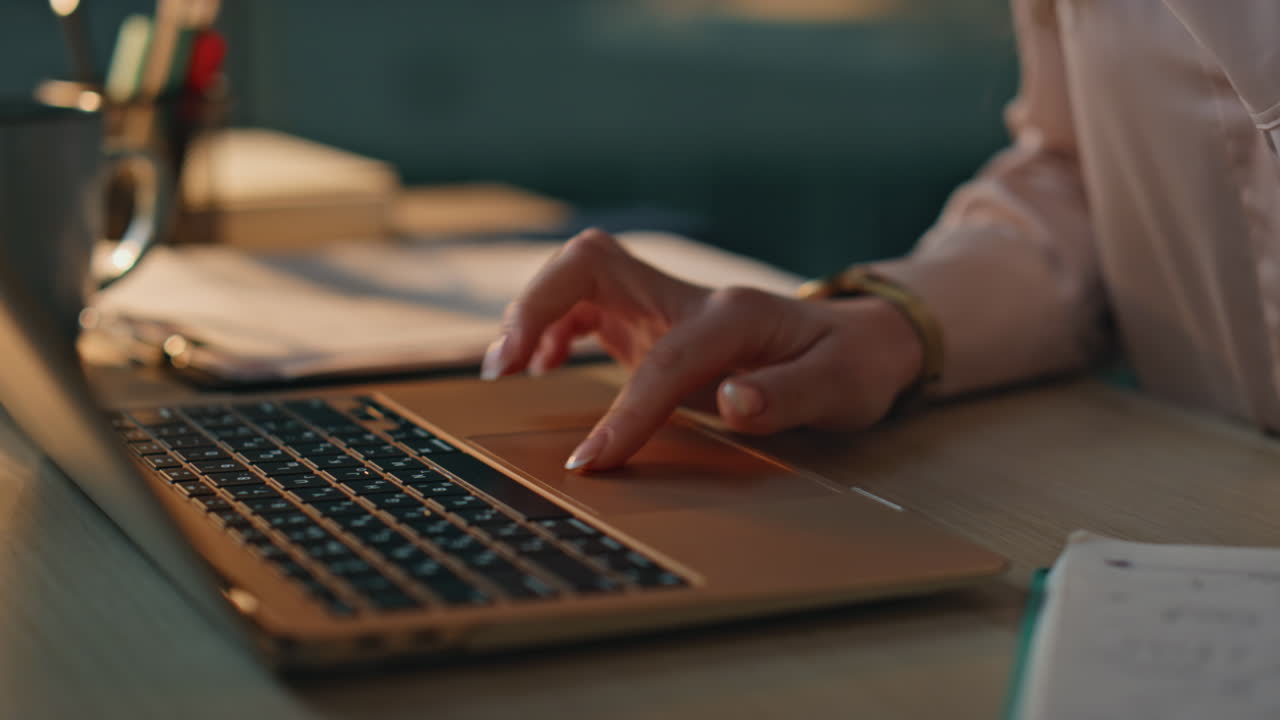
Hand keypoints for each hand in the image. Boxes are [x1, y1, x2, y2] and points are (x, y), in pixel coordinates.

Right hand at [481, 228, 923, 470]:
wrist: (857, 338)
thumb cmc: (848, 365)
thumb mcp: (841, 388)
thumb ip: (789, 395)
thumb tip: (735, 401)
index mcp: (734, 316)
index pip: (665, 360)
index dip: (625, 411)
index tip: (592, 462)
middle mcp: (690, 299)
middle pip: (591, 262)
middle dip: (539, 305)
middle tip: (506, 367)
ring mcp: (666, 304)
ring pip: (578, 277)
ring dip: (533, 314)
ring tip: (506, 370)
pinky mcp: (651, 320)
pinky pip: (585, 306)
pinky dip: (551, 330)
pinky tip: (542, 365)